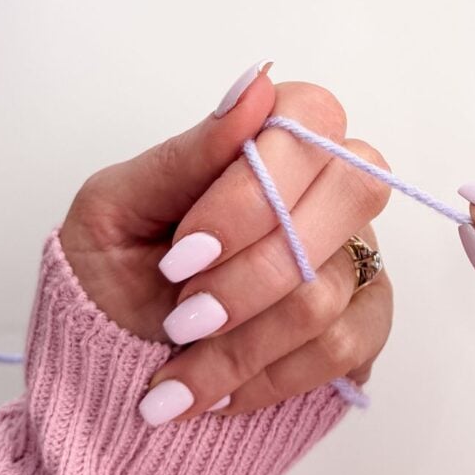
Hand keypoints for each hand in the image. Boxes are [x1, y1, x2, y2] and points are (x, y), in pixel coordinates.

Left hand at [60, 63, 393, 422]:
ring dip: (238, 344)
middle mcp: (323, 190)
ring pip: (326, 291)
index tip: (185, 251)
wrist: (114, 364)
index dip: (255, 190)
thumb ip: (188, 153)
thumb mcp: (118, 208)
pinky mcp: (362, 322)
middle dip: (250, 276)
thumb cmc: (112, 275)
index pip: (311, 120)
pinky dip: (270, 379)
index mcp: (265, 143)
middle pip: (350, 195)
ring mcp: (352, 255)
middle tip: (183, 316)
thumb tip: (257, 82)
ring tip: (179, 364)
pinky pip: (346, 347)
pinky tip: (220, 391)